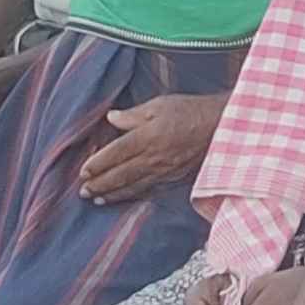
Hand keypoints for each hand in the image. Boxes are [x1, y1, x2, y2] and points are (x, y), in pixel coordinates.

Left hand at [78, 92, 224, 204]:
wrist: (221, 126)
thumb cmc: (190, 111)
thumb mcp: (159, 104)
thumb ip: (133, 115)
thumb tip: (112, 118)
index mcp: (148, 136)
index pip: (116, 153)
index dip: (98, 163)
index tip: (83, 171)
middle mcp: (154, 157)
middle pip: (121, 174)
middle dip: (100, 184)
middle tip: (83, 192)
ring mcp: (165, 170)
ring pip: (133, 186)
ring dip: (113, 194)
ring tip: (96, 200)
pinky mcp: (174, 177)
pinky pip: (149, 189)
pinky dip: (133, 195)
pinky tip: (123, 198)